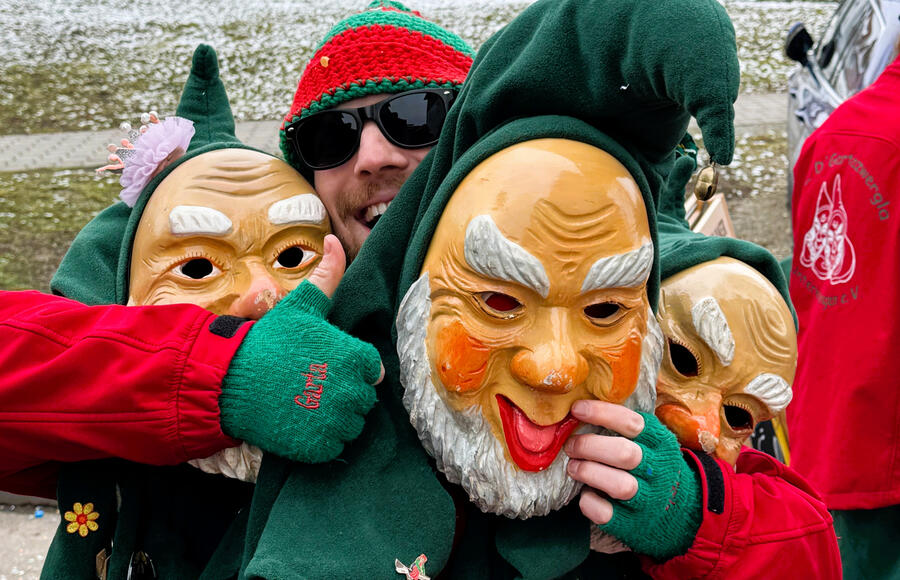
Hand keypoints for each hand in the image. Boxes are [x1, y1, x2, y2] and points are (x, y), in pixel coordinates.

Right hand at [219, 235, 383, 462]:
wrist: (228, 379)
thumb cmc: (267, 340)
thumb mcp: (300, 305)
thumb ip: (326, 277)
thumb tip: (333, 239)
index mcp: (355, 357)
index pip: (373, 369)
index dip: (351, 367)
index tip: (326, 364)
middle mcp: (352, 391)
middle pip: (364, 398)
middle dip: (343, 391)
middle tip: (312, 383)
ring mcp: (336, 421)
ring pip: (352, 424)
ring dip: (335, 417)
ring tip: (305, 402)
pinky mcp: (319, 447)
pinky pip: (335, 447)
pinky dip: (321, 439)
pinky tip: (300, 422)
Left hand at [565, 400, 701, 560]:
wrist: (683, 512)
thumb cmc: (654, 467)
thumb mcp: (651, 443)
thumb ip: (624, 428)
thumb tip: (580, 410)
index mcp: (661, 444)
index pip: (633, 423)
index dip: (602, 413)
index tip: (577, 409)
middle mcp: (658, 471)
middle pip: (624, 454)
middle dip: (590, 446)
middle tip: (571, 445)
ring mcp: (648, 500)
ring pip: (619, 485)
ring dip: (589, 473)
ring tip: (573, 467)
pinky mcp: (634, 524)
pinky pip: (607, 514)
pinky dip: (590, 502)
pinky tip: (586, 494)